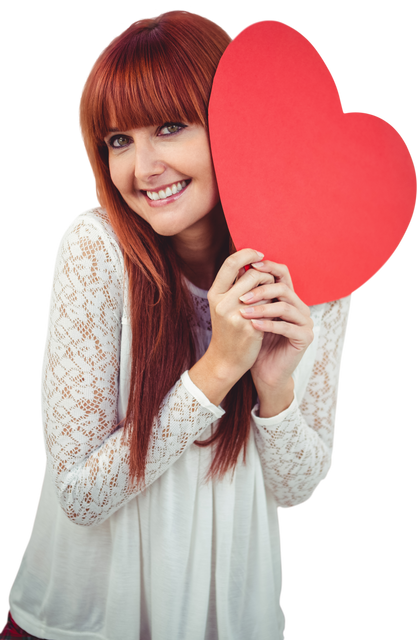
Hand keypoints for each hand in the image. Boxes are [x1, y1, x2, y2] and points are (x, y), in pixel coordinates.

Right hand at [206, 249, 275, 379]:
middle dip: (266, 276)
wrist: (226, 360)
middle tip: (270, 283)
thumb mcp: (222, 306)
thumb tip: (249, 262)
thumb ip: (232, 285)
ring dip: (272, 292)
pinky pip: (269, 307)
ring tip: (270, 299)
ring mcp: (236, 315)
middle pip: (253, 274)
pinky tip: (272, 313)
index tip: (260, 254)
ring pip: (264, 290)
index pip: (231, 263)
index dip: (247, 254)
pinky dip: (273, 307)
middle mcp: (223, 303)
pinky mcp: (250, 327)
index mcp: (214, 294)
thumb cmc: (227, 330)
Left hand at [238, 261, 313, 389]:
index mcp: (288, 298)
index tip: (249, 266)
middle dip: (261, 290)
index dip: (268, 267)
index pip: (282, 274)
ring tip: (243, 313)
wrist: (265, 371)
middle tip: (241, 298)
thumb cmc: (256, 341)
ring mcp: (305, 322)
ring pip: (285, 307)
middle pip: (283, 288)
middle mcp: (300, 307)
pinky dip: (269, 325)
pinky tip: (253, 326)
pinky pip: (287, 327)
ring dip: (262, 309)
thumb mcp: (251, 314)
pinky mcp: (305, 337)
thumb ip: (249, 294)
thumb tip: (238, 269)